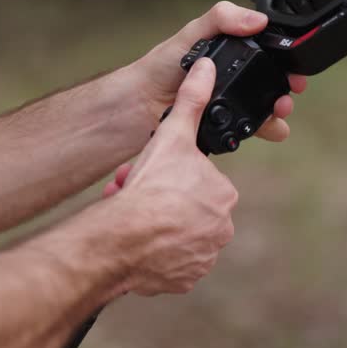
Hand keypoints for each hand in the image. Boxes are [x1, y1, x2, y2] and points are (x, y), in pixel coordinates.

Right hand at [109, 59, 238, 295]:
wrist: (124, 237)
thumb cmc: (150, 187)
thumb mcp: (172, 134)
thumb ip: (192, 100)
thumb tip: (206, 67)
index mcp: (222, 196)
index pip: (197, 181)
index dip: (170, 175)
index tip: (150, 173)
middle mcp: (220, 230)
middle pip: (184, 208)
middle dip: (159, 199)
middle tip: (135, 193)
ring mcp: (202, 258)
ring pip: (174, 235)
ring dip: (153, 224)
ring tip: (129, 215)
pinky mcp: (183, 280)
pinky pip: (168, 264)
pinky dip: (152, 254)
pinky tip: (134, 241)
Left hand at [129, 1, 306, 141]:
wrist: (139, 105)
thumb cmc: (161, 67)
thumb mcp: (193, 32)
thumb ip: (223, 18)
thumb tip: (257, 19)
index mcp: (230, 50)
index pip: (267, 53)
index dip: (285, 60)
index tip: (296, 70)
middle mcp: (233, 76)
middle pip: (272, 83)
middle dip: (286, 91)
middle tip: (288, 97)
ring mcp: (229, 102)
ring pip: (265, 108)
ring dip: (277, 113)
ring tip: (278, 116)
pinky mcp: (224, 125)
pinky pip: (249, 128)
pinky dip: (260, 130)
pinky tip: (262, 130)